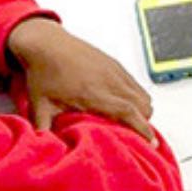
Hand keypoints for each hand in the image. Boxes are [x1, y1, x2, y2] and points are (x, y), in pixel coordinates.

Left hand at [6, 17, 154, 141]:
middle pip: (143, 104)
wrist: (45, 42)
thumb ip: (43, 129)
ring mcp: (114, 69)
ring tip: (131, 120)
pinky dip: (136, 95)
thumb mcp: (39, 105)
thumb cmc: (43, 72)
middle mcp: (109, 80)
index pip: (128, 111)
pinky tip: (122, 102)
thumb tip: (43, 149)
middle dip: (144, 121)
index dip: (142, 128)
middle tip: (137, 136)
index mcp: (93, 93)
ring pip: (142, 93)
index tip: (151, 142)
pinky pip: (134, 82)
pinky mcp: (114, 63)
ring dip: (141, 108)